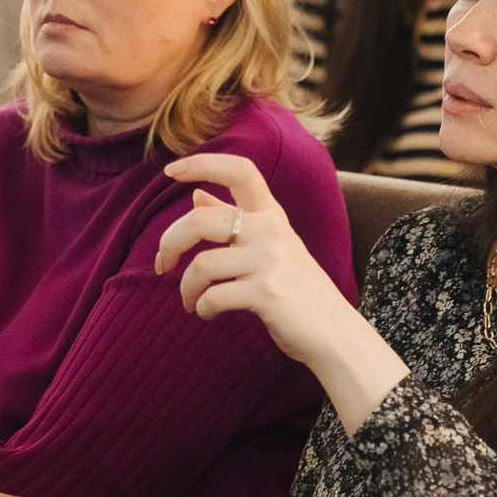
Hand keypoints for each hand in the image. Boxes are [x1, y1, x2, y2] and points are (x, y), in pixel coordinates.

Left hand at [156, 154, 408, 434]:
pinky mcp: (266, 293)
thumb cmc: (297, 290)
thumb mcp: (270, 247)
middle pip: (199, 221)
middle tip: (162, 263)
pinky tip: (208, 314)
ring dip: (186, 288)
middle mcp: (272, 230)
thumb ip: (234, 219)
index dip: (201, 163)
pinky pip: (213, 297)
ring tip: (191, 301)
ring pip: (201, 265)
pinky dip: (202, 309)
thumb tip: (195, 196)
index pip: (240, 171)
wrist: (334, 332)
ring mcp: (271, 261)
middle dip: (169, 243)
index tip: (170, 171)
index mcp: (271, 215)